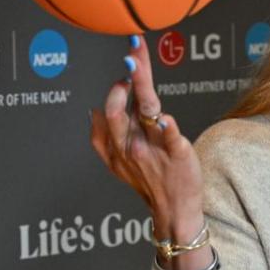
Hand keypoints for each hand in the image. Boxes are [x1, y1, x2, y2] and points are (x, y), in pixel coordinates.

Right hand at [89, 35, 204, 239]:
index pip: (108, 109)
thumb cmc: (150, 183)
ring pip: (142, 112)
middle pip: (117, 108)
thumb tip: (92, 111)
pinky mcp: (177, 153)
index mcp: (117, 145)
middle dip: (122, 80)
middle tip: (131, 58)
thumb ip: (102, 138)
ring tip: (135, 65)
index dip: (114, 85)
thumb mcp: (117, 164)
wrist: (175, 211)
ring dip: (139, 87)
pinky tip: (164, 117)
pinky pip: (170, 137)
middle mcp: (131, 144)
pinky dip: (166, 126)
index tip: (127, 61)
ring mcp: (153, 148)